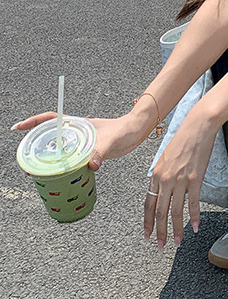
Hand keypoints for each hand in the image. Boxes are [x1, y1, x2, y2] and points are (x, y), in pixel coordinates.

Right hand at [12, 112, 145, 169]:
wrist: (136, 132)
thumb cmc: (124, 129)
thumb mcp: (112, 139)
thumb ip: (101, 151)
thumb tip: (92, 165)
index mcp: (78, 124)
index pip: (50, 119)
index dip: (33, 122)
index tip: (18, 128)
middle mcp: (76, 133)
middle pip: (50, 138)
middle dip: (35, 149)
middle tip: (26, 165)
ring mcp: (81, 143)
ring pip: (58, 151)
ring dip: (47, 161)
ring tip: (37, 175)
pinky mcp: (88, 153)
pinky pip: (69, 161)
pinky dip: (62, 169)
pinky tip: (59, 179)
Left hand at [144, 107, 218, 248]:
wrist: (197, 127)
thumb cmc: (183, 139)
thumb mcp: (165, 156)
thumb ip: (162, 173)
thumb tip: (161, 187)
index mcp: (156, 174)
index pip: (148, 203)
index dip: (147, 221)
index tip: (148, 234)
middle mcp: (165, 179)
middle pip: (160, 211)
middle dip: (159, 231)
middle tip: (160, 245)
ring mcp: (180, 180)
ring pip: (175, 211)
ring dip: (176, 229)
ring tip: (177, 242)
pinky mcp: (194, 179)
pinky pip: (192, 203)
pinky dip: (193, 217)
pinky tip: (194, 227)